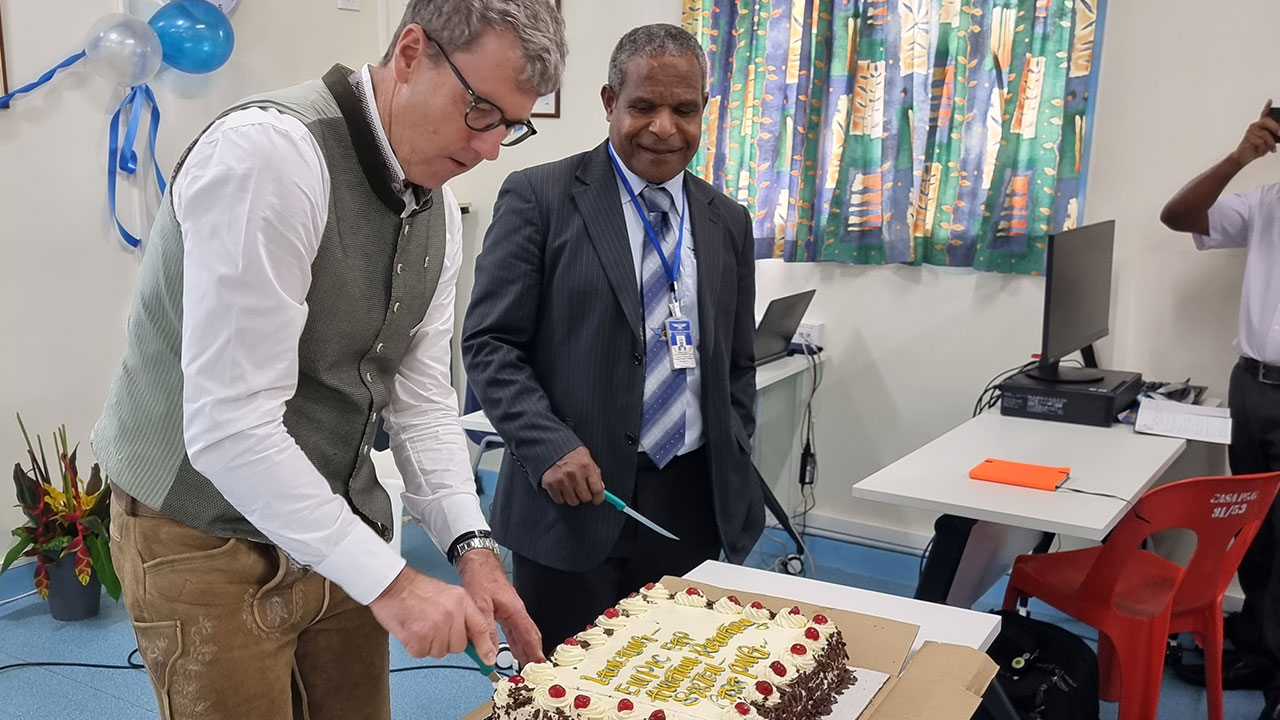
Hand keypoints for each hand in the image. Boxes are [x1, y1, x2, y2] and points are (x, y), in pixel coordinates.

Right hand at [369, 566, 495, 661]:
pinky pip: (422, 654)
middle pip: (459, 646)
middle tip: (433, 626)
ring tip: (422, 625)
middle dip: (447, 641)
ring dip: (430, 644)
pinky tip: (412, 631)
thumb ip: (463, 615)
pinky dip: (416, 646)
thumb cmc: (416, 589)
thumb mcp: (449, 595)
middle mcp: (451, 613)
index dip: (485, 647)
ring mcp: (435, 626)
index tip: (488, 659)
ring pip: (440, 652)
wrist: (393, 584)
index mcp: (461, 601)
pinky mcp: (418, 637)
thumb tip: (473, 639)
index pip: (480, 628)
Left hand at [457, 549, 544, 665]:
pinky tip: (514, 649)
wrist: (478, 563)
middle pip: (529, 636)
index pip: (529, 634)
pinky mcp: (504, 611)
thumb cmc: (482, 577)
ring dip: (524, 649)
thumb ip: (486, 629)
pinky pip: (513, 630)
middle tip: (534, 669)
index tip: (539, 664)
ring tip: (526, 664)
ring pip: (521, 634)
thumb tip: (490, 651)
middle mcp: (516, 611)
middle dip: (532, 653)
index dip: (535, 650)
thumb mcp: (481, 605)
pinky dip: (515, 642)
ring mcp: (511, 611)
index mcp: (515, 609)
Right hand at [540, 446, 604, 505]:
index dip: (599, 498)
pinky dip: (561, 497)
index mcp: (586, 466)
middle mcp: (574, 473)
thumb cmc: (572, 456)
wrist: (552, 448)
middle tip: (580, 489)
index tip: (596, 501)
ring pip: (573, 502)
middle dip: (584, 495)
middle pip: (585, 498)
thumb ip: (595, 474)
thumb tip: (601, 490)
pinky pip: (560, 500)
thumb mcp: (587, 460)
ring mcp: (561, 479)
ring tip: (570, 487)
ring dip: (573, 497)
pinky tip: (561, 487)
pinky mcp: (550, 483)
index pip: (597, 490)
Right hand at [1231, 100, 1279, 166]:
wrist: (1244, 157)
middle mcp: (1254, 126)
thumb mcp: (1267, 141)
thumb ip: (1273, 135)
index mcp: (1259, 126)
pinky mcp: (1248, 139)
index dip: (1267, 106)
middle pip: (1266, 121)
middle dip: (1275, 127)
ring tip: (1273, 150)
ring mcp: (1250, 132)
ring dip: (1271, 144)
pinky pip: (1261, 142)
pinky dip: (1264, 149)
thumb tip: (1279, 132)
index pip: (1263, 114)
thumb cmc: (1256, 148)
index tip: (1270, 100)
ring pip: (1266, 135)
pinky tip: (1262, 152)